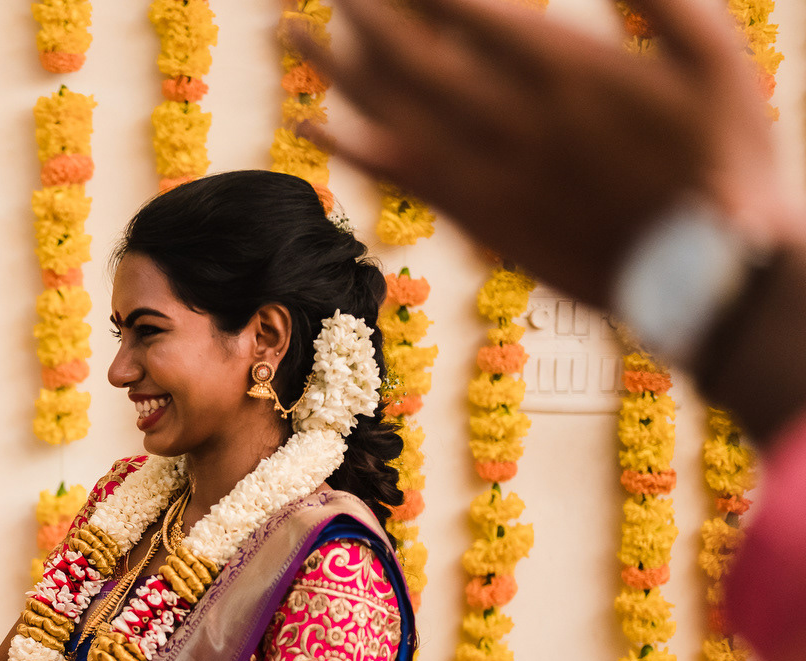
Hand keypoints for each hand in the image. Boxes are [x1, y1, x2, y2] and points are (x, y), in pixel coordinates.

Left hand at [285, 0, 794, 309]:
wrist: (708, 279)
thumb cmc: (727, 161)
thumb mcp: (714, 60)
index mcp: (565, 69)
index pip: (462, 5)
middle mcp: (508, 120)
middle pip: (405, 50)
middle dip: (359, 7)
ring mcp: (483, 173)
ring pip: (382, 109)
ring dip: (329, 64)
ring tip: (289, 30)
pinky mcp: (471, 218)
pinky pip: (389, 175)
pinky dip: (342, 142)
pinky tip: (307, 118)